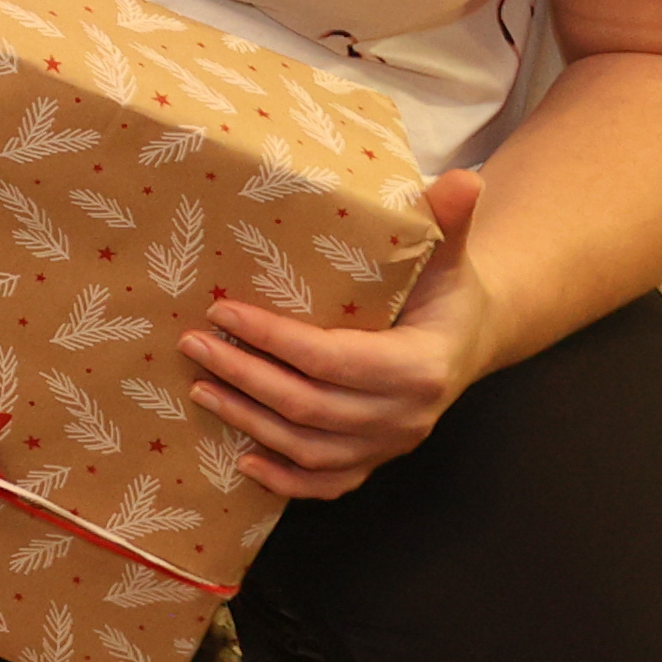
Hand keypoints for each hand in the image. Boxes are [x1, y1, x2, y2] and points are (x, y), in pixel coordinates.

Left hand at [186, 170, 498, 498]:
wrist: (469, 338)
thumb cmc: (446, 289)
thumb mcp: (448, 253)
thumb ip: (447, 219)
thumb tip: (468, 177)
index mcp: (421, 366)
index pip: (333, 359)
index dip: (275, 340)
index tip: (224, 311)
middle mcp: (407, 416)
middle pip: (311, 408)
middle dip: (245, 376)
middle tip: (193, 343)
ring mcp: (391, 445)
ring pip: (311, 449)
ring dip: (250, 422)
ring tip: (201, 387)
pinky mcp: (377, 461)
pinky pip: (330, 485)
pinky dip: (287, 481)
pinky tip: (243, 462)